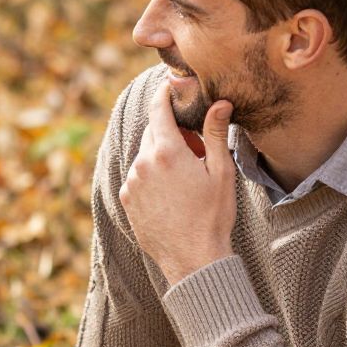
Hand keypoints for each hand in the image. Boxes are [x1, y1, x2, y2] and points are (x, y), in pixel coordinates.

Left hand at [118, 71, 236, 285]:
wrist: (193, 259)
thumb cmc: (212, 216)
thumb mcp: (220, 172)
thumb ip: (215, 133)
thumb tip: (219, 102)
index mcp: (166, 151)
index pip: (158, 108)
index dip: (164, 93)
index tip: (170, 86)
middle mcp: (142, 164)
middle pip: (153, 131)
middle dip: (171, 132)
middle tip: (194, 149)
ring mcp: (131, 183)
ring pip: (145, 155)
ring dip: (161, 156)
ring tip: (184, 178)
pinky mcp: (126, 200)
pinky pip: (137, 177)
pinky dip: (151, 176)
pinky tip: (171, 194)